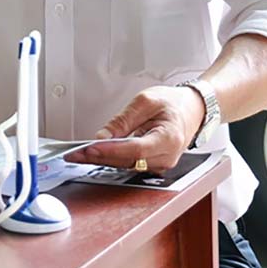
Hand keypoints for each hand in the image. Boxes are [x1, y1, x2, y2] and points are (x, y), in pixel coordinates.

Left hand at [63, 85, 205, 173]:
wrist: (192, 110)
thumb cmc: (173, 103)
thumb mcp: (145, 101)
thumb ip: (123, 120)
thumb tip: (102, 136)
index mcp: (169, 138)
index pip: (135, 149)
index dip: (111, 150)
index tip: (90, 147)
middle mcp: (166, 156)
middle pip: (128, 161)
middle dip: (98, 157)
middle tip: (75, 154)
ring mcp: (161, 164)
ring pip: (126, 165)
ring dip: (102, 160)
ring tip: (79, 155)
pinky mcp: (153, 164)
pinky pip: (129, 164)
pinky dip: (111, 159)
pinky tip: (95, 155)